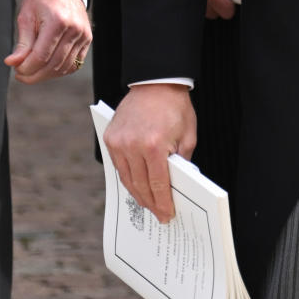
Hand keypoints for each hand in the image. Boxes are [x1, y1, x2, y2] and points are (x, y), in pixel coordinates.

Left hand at [5, 0, 90, 82]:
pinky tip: (48, 68)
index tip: (17, 70)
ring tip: (33, 72)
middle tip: (22, 75)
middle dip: (35, 75)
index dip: (27, 67)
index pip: (41, 55)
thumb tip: (14, 62)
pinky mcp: (87, 40)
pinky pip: (75, 63)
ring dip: (47, 75)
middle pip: (54, 64)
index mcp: (58, 21)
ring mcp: (83, 35)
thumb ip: (22, 43)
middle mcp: (74, 29)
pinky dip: (60, 70)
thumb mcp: (26, 17)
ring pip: (65, 67)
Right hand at [104, 83, 196, 222]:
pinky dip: (128, 178)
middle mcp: (132, 145)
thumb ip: (182, 162)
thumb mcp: (188, 136)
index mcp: (154, 145)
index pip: (158, 183)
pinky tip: (137, 186)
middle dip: (151, 203)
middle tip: (159, 215)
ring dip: (138, 194)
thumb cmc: (175, 108)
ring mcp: (118, 142)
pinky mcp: (110, 138)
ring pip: (127, 178)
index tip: (167, 215)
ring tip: (148, 205)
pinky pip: (119, 166)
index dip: (163, 202)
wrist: (155, 83)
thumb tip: (178, 186)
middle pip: (141, 185)